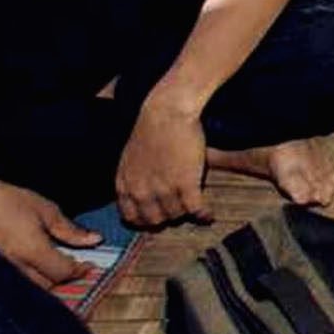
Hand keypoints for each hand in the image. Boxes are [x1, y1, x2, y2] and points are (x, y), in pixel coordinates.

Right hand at [0, 171, 98, 286]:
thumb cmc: (6, 201)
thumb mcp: (45, 210)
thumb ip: (69, 229)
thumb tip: (94, 240)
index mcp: (32, 251)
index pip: (63, 272)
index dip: (79, 271)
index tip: (89, 265)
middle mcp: (16, 267)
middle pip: (49, 285)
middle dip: (64, 277)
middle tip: (74, 264)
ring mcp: (0, 272)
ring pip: (31, 288)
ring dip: (47, 281)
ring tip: (55, 265)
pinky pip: (16, 283)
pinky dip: (30, 279)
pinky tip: (34, 266)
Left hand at [116, 93, 210, 227]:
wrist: (167, 113)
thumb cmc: (151, 129)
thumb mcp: (130, 159)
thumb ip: (133, 180)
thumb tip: (142, 195)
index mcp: (125, 185)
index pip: (131, 218)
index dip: (145, 220)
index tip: (156, 218)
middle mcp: (141, 192)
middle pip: (155, 220)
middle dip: (166, 217)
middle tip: (178, 210)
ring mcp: (163, 190)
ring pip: (176, 215)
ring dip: (186, 212)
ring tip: (194, 206)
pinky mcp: (186, 185)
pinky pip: (196, 210)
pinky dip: (204, 214)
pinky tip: (209, 214)